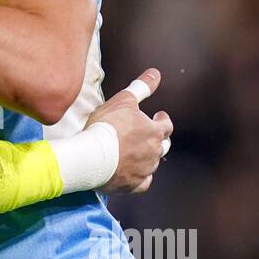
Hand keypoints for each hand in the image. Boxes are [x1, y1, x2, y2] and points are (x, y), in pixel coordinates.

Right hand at [84, 68, 173, 193]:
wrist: (91, 157)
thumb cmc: (106, 126)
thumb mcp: (123, 101)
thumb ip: (141, 87)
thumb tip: (156, 73)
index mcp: (154, 131)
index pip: (167, 125)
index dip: (162, 119)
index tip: (158, 116)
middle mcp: (154, 152)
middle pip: (164, 146)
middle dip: (159, 139)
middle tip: (149, 134)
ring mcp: (145, 170)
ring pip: (153, 163)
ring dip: (148, 157)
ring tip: (137, 152)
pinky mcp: (134, 185)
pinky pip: (144, 182)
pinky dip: (141, 177)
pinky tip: (135, 173)